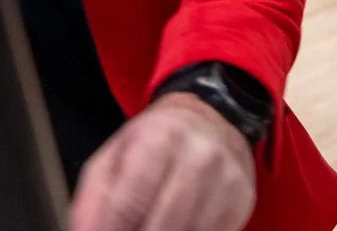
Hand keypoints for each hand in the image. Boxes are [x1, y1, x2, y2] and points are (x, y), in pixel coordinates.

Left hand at [71, 93, 256, 230]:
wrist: (213, 117)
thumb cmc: (154, 143)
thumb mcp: (113, 158)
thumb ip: (93, 201)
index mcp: (159, 138)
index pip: (129, 204)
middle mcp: (200, 155)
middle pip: (162, 225)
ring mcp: (227, 177)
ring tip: (149, 227)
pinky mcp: (243, 198)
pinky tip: (178, 227)